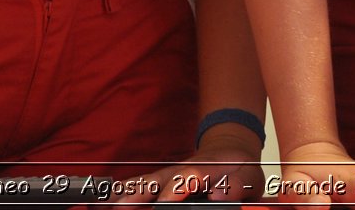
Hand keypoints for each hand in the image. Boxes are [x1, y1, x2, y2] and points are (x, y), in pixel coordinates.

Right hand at [112, 130, 264, 204]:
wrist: (230, 150)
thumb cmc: (237, 168)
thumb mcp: (248, 176)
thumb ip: (236, 185)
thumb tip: (219, 196)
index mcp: (203, 171)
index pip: (187, 178)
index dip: (176, 189)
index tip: (166, 200)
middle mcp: (180, 172)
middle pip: (156, 181)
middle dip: (138, 194)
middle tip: (121, 207)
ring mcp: (167, 176)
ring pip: (143, 183)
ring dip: (124, 194)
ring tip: (106, 205)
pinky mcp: (160, 181)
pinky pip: (138, 185)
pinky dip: (122, 192)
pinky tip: (106, 201)